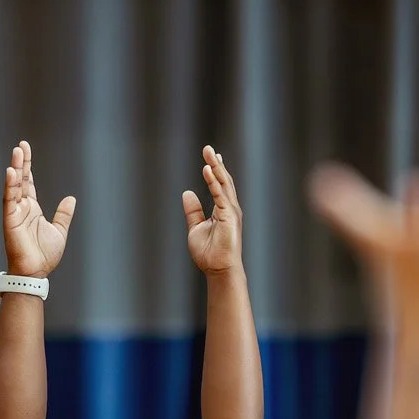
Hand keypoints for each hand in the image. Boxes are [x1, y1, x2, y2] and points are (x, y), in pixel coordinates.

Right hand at [3, 141, 75, 277]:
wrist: (36, 271)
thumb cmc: (44, 255)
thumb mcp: (59, 231)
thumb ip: (63, 215)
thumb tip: (71, 198)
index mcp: (32, 209)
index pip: (28, 183)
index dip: (27, 167)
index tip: (25, 150)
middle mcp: (21, 208)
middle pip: (20, 179)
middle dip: (21, 162)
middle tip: (21, 144)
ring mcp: (14, 212)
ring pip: (13, 186)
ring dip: (15, 168)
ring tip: (17, 151)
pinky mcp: (9, 219)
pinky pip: (9, 199)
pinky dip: (9, 185)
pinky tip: (11, 172)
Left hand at [182, 145, 242, 274]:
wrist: (218, 270)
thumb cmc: (209, 254)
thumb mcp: (195, 228)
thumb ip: (193, 211)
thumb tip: (187, 193)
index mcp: (222, 210)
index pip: (220, 186)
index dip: (216, 170)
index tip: (212, 156)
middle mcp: (229, 208)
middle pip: (223, 181)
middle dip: (215, 164)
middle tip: (208, 148)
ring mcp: (231, 211)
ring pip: (223, 184)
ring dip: (215, 167)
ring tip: (209, 153)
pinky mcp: (229, 216)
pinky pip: (220, 195)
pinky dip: (214, 182)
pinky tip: (208, 170)